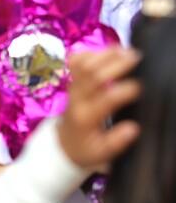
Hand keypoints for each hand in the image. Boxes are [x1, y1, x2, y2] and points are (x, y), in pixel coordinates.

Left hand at [58, 48, 141, 172]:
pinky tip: (107, 51)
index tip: (140, 87)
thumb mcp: (102, 153)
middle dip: (116, 64)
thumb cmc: (85, 149)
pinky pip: (75, 62)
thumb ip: (117, 141)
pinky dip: (90, 53)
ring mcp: (73, 88)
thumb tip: (133, 128)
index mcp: (87, 117)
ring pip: (84, 65)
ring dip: (105, 54)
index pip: (105, 99)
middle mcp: (78, 99)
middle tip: (137, 58)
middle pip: (93, 75)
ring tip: (126, 50)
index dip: (124, 90)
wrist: (62, 144)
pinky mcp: (71, 82)